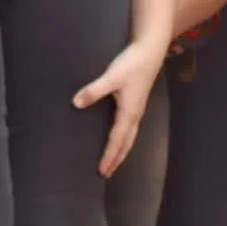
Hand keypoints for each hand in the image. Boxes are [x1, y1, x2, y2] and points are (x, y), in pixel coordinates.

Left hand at [73, 38, 165, 177]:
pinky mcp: (137, 102)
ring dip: (122, 151)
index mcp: (128, 113)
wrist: (150, 51)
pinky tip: (120, 136)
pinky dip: (125, 139)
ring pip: (130, 137)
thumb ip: (94, 90)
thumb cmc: (132, 64)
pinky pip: (131, 129)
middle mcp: (135, 115)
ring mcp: (138, 109)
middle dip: (117, 159)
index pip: (116, 140)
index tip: (101, 171)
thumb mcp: (111, 77)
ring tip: (114, 162)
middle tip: (106, 174)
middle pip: (126, 144)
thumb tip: (76, 103)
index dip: (109, 156)